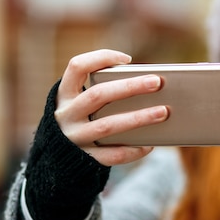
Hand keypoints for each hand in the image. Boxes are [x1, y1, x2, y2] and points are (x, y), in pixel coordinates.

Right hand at [54, 49, 168, 165]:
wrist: (56, 161)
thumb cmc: (83, 121)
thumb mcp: (82, 103)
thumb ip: (105, 93)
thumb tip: (149, 85)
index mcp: (65, 94)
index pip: (77, 66)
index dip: (100, 58)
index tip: (127, 59)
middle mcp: (66, 114)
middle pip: (98, 95)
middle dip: (129, 87)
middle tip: (157, 82)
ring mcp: (74, 138)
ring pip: (108, 126)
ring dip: (138, 118)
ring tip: (163, 112)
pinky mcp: (85, 159)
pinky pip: (112, 155)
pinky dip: (132, 150)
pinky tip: (150, 144)